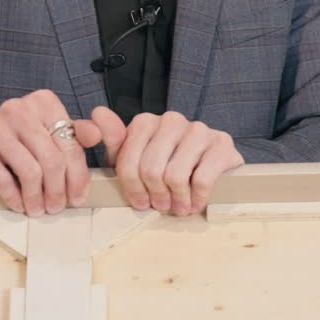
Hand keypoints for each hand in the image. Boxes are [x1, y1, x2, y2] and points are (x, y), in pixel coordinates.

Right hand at [0, 90, 122, 214]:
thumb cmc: (21, 138)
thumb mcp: (51, 130)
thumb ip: (77, 134)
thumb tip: (96, 135)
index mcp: (43, 103)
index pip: (71, 145)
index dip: (78, 177)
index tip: (78, 198)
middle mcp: (18, 108)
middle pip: (52, 160)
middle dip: (57, 192)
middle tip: (56, 208)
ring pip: (29, 172)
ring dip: (36, 198)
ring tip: (38, 209)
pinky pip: (1, 178)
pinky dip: (13, 197)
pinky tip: (18, 205)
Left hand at [114, 112, 243, 215]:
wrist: (211, 163)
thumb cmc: (166, 163)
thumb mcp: (134, 158)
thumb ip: (114, 141)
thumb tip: (98, 113)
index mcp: (145, 122)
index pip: (129, 160)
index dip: (132, 188)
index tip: (140, 203)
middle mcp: (171, 120)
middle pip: (151, 169)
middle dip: (155, 195)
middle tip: (161, 206)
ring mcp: (198, 129)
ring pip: (175, 175)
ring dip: (176, 199)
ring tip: (178, 207)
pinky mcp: (221, 143)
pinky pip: (202, 179)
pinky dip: (197, 198)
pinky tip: (195, 202)